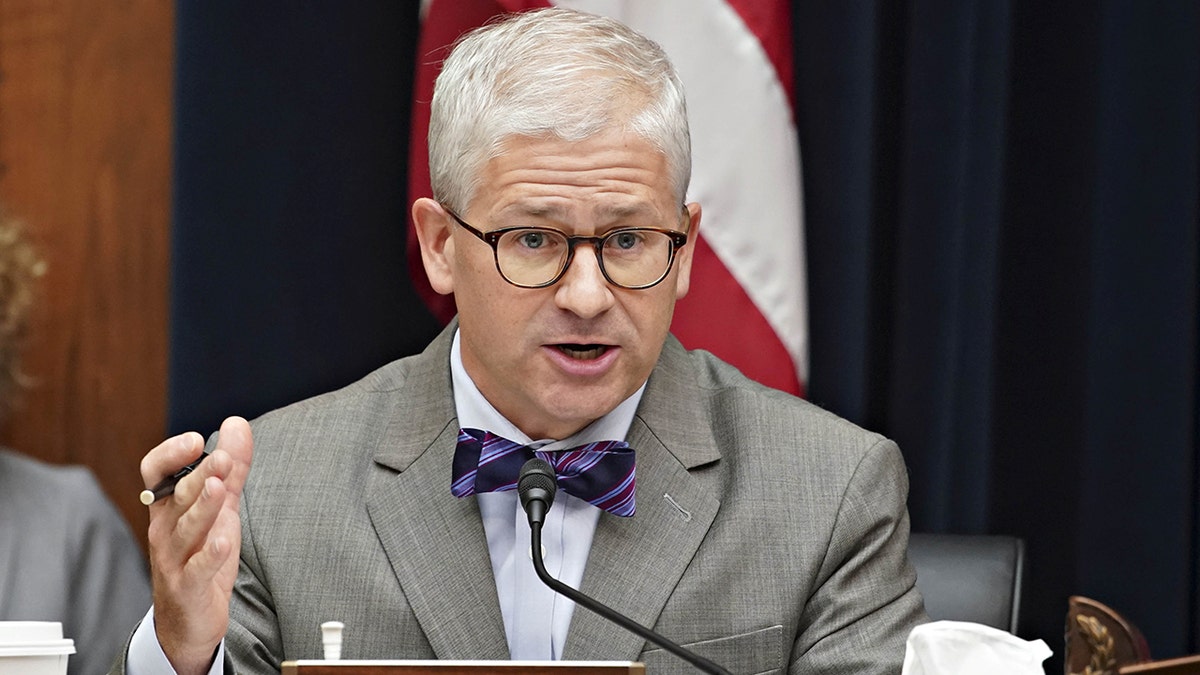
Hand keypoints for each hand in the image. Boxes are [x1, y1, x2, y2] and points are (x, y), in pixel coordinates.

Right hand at [141, 416, 252, 674]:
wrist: (188, 620)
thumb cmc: (201, 555)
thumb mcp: (220, 508)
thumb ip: (231, 468)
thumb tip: (237, 423)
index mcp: (168, 507)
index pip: (155, 472)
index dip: (171, 454)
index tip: (196, 439)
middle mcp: (165, 530)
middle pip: (178, 496)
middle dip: (199, 475)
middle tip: (222, 457)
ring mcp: (173, 559)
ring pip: (185, 529)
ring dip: (202, 508)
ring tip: (218, 487)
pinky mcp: (188, 586)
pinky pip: (196, 569)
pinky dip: (209, 555)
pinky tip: (224, 541)